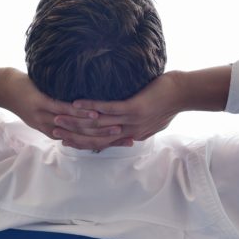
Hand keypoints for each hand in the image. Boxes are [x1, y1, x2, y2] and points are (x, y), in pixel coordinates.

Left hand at [0, 69, 121, 141]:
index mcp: (57, 133)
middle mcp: (53, 129)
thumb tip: (91, 113)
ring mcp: (46, 117)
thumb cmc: (30, 96)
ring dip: (98, 127)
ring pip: (76, 126)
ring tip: (118, 125)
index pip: (87, 142)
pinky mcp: (40, 104)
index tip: (129, 140)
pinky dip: (80, 111)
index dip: (108, 142)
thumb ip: (68, 116)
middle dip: (109, 138)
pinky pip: (63, 109)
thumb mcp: (50, 111)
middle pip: (85, 139)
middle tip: (131, 135)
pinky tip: (94, 109)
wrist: (3, 90)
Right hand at [51, 72, 183, 150]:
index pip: (103, 143)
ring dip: (76, 121)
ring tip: (58, 116)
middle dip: (74, 134)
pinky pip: (109, 108)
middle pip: (96, 137)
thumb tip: (127, 127)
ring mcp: (131, 121)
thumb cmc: (168, 103)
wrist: (184, 95)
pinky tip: (77, 102)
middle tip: (54, 130)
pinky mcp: (134, 108)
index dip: (83, 142)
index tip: (65, 139)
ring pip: (98, 125)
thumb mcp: (152, 119)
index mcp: (132, 135)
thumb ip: (138, 125)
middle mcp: (130, 131)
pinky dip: (91, 106)